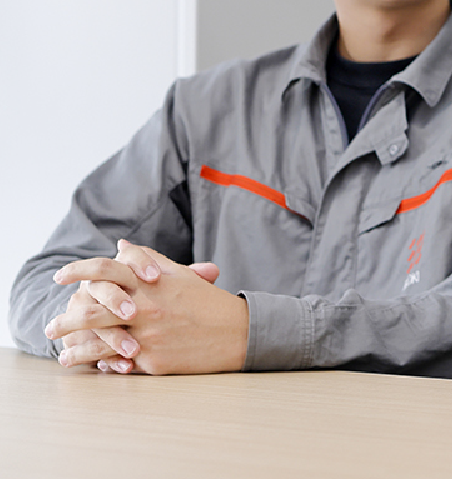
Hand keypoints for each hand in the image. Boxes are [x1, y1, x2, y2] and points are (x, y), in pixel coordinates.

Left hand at [49, 243, 245, 374]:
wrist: (236, 332)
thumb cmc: (207, 302)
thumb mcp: (179, 275)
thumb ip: (148, 259)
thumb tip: (120, 247)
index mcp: (151, 282)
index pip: (105, 269)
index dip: (78, 270)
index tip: (61, 276)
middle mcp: (146, 306)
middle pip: (91, 309)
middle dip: (66, 320)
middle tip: (52, 326)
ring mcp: (148, 334)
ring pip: (99, 342)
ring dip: (76, 350)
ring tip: (64, 354)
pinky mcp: (152, 359)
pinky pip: (119, 363)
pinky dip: (103, 365)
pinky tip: (93, 367)